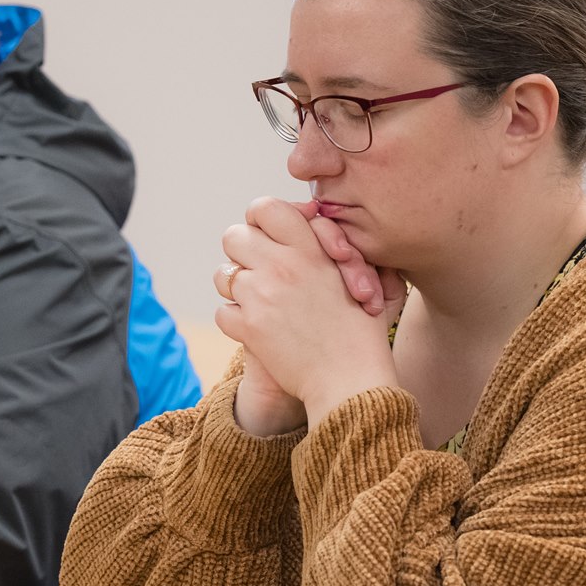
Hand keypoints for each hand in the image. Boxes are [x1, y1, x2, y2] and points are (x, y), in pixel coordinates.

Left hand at [215, 198, 400, 432]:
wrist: (352, 378)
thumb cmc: (363, 327)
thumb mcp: (362, 271)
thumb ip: (334, 239)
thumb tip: (309, 211)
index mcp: (308, 248)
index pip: (264, 208)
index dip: (262, 219)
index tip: (272, 236)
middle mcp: (280, 266)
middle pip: (233, 236)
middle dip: (244, 251)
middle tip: (262, 269)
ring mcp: (261, 297)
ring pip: (223, 275)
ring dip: (239, 288)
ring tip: (262, 302)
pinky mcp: (249, 328)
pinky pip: (223, 312)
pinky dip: (237, 321)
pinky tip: (259, 329)